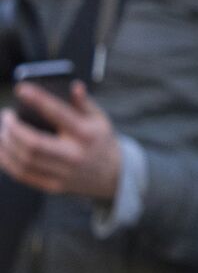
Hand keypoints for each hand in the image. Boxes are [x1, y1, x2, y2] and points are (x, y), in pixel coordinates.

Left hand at [0, 81, 122, 199]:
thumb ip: (84, 103)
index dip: (38, 100)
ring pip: (24, 161)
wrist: (111, 175)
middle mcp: (74, 155)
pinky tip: (2, 150)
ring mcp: (63, 173)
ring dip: (6, 145)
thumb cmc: (100, 140)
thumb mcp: (99, 118)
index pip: (59, 113)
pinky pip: (22, 175)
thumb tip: (74, 86)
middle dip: (13, 129)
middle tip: (6, 116)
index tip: (21, 89)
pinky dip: (7, 161)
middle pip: (33, 143)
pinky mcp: (52, 186)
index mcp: (86, 134)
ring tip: (2, 131)